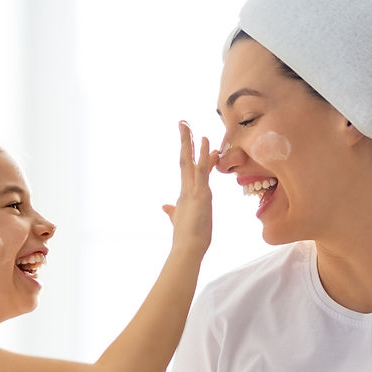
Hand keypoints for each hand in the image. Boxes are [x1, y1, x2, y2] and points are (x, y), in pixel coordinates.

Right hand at [162, 121, 217, 256]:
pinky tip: (206, 142)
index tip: (198, 139)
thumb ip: (173, 212)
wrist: (188, 248)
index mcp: (184, 195)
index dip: (192, 154)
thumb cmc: (188, 239)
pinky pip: (202, 170)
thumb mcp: (181, 222)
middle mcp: (186, 189)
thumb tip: (165, 207)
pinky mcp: (199, 194)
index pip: (189, 169)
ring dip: (189, 142)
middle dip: (184, 141)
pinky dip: (204, 155)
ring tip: (188, 125)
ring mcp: (192, 190)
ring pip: (189, 161)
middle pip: (184, 160)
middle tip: (183, 123)